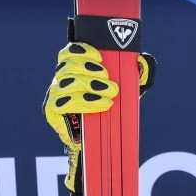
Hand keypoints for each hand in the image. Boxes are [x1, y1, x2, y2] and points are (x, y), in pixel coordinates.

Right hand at [43, 43, 156, 193]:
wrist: (99, 144)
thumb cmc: (110, 114)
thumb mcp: (125, 92)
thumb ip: (134, 75)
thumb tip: (143, 61)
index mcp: (73, 71)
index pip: (69, 53)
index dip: (82, 51)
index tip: (100, 57)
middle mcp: (61, 80)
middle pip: (69, 66)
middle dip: (92, 71)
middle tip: (113, 84)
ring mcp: (55, 95)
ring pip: (69, 83)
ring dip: (92, 86)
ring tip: (111, 94)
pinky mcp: (52, 111)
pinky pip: (66, 102)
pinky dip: (86, 101)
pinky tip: (102, 104)